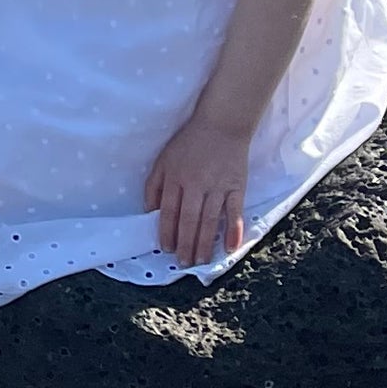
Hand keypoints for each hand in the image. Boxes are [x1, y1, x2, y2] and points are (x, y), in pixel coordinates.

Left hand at [146, 120, 252, 268]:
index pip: (169, 211)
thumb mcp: (164, 160)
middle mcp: (196, 184)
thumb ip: (155, 186)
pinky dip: (233, 230)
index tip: (166, 249)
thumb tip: (150, 212)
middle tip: (183, 263)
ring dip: (204, 243)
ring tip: (201, 261)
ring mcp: (218, 186)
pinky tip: (230, 247)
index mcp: (175, 178)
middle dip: (185, 244)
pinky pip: (234, 211)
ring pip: (209, 220)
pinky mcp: (237, 186)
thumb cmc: (189, 143)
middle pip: (188, 220)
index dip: (167, 232)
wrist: (221, 124)